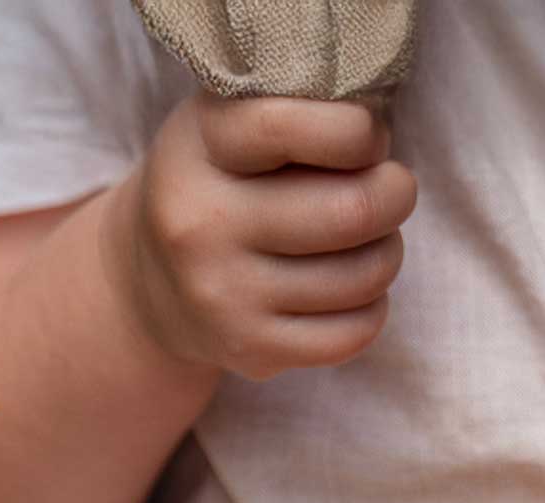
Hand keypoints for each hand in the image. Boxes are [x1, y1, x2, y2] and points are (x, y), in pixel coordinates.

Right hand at [102, 92, 417, 379]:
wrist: (150, 283)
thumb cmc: (219, 185)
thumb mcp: (229, 125)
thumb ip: (294, 112)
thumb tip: (378, 135)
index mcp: (202, 147)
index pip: (292, 128)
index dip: (358, 131)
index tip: (369, 136)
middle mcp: (204, 222)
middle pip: (352, 211)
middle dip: (394, 195)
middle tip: (393, 190)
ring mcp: (225, 293)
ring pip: (363, 276)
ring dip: (387, 252)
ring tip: (374, 239)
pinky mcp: (251, 348)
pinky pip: (354, 332)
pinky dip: (373, 307)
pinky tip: (356, 288)